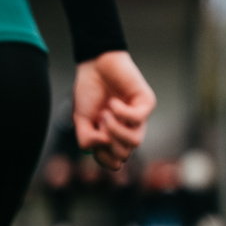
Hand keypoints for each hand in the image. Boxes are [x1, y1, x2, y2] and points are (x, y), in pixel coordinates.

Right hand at [73, 50, 154, 170]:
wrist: (95, 64)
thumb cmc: (88, 90)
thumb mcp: (79, 119)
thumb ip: (86, 138)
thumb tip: (103, 144)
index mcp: (113, 137)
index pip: (115, 162)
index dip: (103, 157)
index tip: (93, 139)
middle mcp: (128, 130)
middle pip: (124, 154)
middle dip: (107, 142)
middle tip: (98, 123)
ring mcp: (139, 118)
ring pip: (135, 141)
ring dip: (115, 130)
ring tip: (105, 113)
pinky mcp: (146, 103)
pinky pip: (137, 119)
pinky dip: (120, 112)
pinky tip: (113, 102)